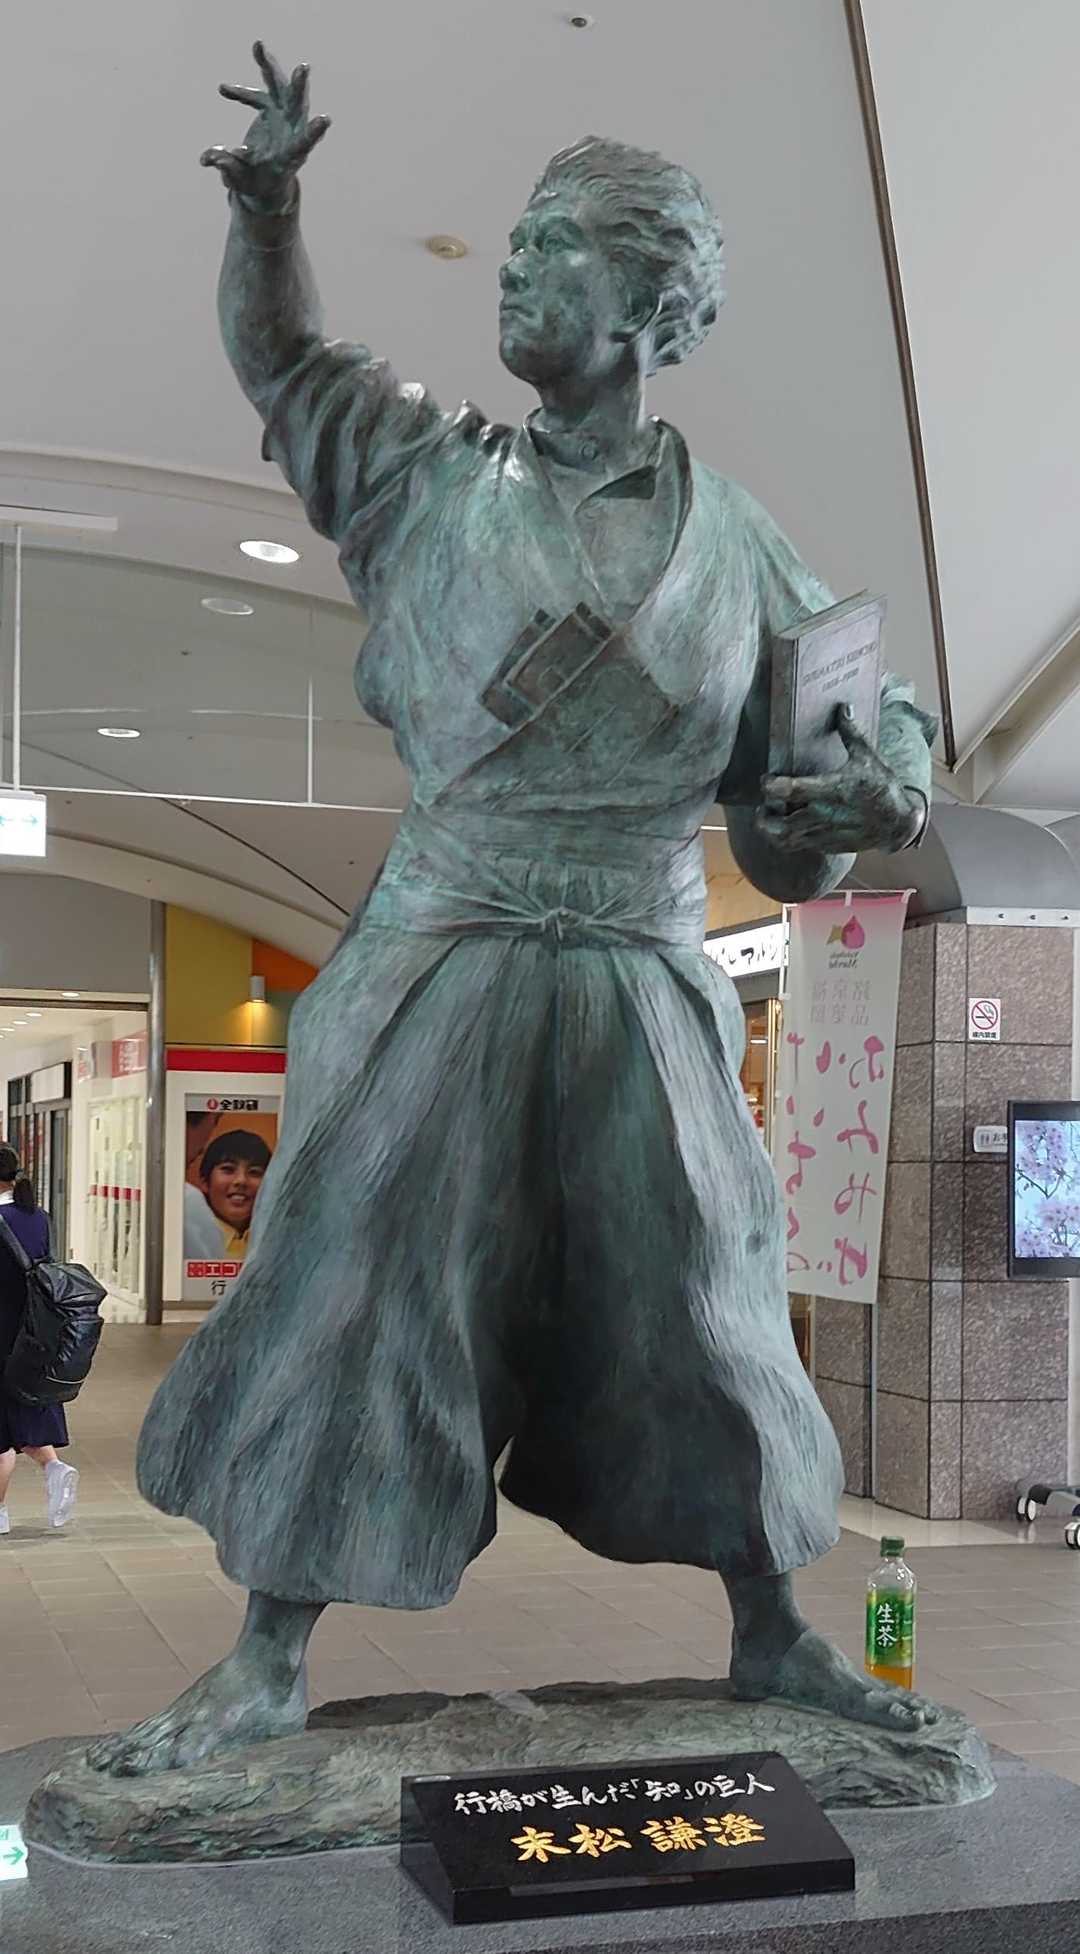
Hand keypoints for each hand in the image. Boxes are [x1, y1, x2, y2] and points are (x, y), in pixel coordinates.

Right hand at [201, 42, 330, 212]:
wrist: (264, 180)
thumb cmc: (256, 185)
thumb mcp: (240, 182)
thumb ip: (226, 168)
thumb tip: (207, 158)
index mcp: (290, 156)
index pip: (304, 144)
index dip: (313, 133)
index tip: (325, 119)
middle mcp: (292, 133)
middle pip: (298, 107)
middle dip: (298, 87)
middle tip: (302, 68)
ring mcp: (285, 118)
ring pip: (281, 89)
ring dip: (270, 67)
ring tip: (258, 45)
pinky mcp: (273, 110)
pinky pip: (259, 95)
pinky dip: (242, 93)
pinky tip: (223, 89)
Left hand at [757, 705, 923, 854]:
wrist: (898, 823)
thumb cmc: (883, 788)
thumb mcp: (867, 757)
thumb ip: (850, 733)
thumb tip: (843, 708)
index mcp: (831, 790)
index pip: (789, 790)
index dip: (770, 786)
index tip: (766, 780)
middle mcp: (824, 815)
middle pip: (779, 824)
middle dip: (763, 816)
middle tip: (763, 805)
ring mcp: (825, 834)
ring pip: (785, 840)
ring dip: (770, 831)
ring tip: (768, 819)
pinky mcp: (828, 846)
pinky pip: (799, 847)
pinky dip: (787, 839)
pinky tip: (788, 827)